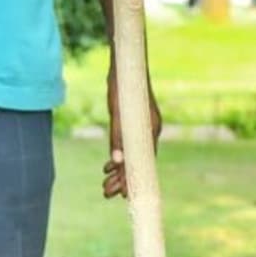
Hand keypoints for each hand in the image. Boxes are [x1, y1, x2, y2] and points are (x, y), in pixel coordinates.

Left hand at [105, 66, 162, 198]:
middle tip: (105, 194)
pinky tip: (107, 168)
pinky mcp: (135, 123)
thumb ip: (118, 137)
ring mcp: (143, 128)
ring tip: (104, 187)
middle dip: (121, 180)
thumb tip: (117, 162)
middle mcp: (150, 131)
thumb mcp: (117, 112)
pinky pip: (128, 147)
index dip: (131, 180)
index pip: (143, 163)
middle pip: (136, 163)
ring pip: (131, 157)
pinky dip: (118, 158)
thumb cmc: (122, 84)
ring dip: (117, 172)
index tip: (122, 196)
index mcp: (151, 130)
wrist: (126, 60)